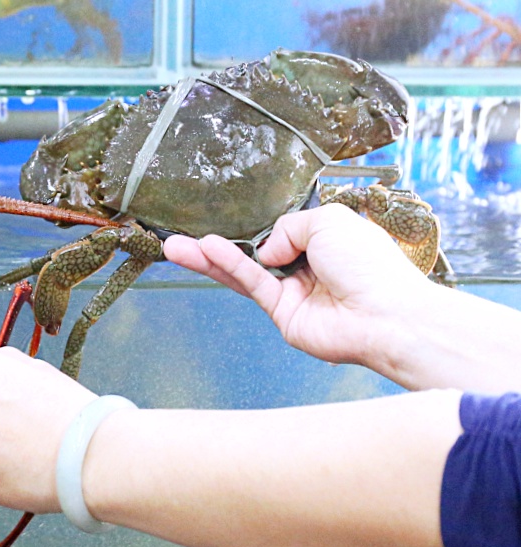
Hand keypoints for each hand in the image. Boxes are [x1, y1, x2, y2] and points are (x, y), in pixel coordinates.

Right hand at [163, 203, 434, 366]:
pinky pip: (251, 285)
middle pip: (253, 252)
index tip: (228, 215)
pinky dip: (229, 266)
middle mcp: (306, 267)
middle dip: (217, 245)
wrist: (386, 315)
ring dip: (209, 258)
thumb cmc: (371, 265)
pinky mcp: (282, 315)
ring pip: (243, 271)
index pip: (282, 230)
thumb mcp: (329, 221)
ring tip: (175, 247)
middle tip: (180, 236)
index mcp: (325, 242)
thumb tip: (265, 250)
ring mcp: (293, 293)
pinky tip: (206, 251)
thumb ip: (288, 226)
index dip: (257, 225)